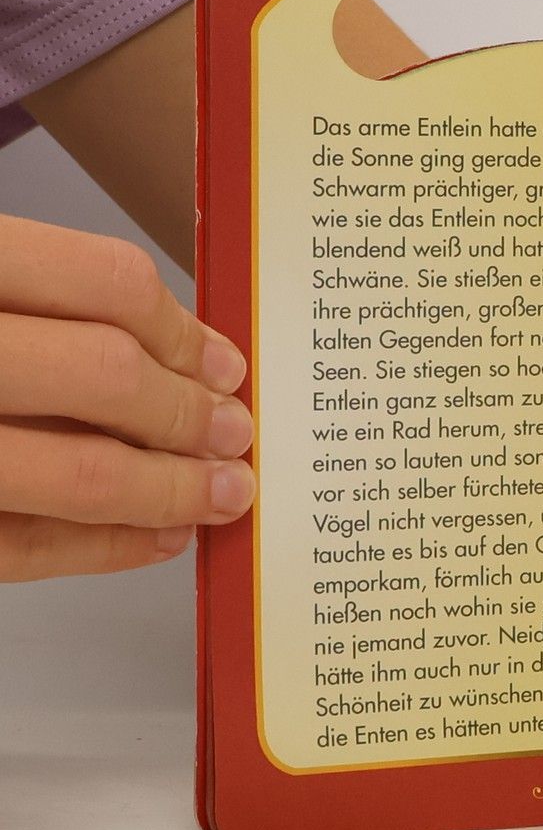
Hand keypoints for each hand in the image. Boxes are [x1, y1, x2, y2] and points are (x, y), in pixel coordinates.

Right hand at [0, 214, 254, 580]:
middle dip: (188, 415)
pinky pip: (19, 546)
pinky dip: (104, 547)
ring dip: (168, 491)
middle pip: (104, 375)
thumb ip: (40, 302)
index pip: (104, 283)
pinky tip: (156, 536)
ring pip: (75, 473)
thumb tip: (182, 352)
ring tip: (218, 493)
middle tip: (234, 434)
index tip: (225, 364)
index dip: (184, 330)